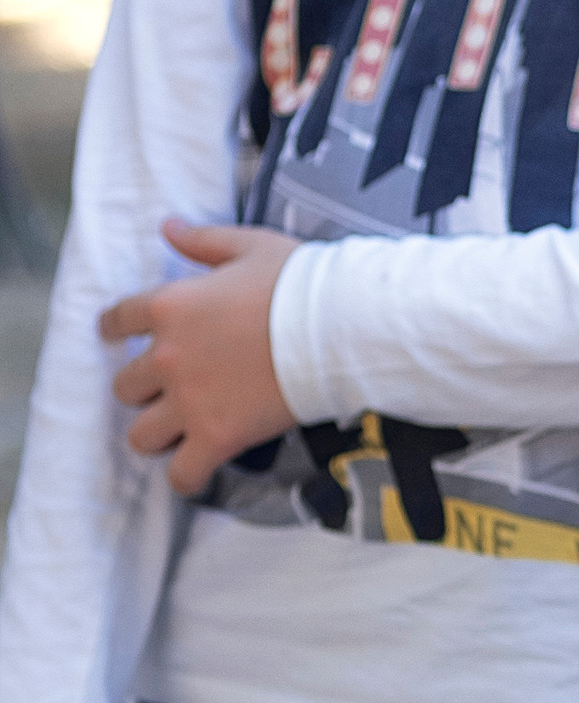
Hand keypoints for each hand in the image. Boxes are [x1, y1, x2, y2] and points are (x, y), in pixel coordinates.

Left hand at [100, 222, 296, 495]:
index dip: (115, 330)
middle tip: (172, 387)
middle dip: (144, 387)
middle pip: (125, 386)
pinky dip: (187, 476)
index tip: (120, 337)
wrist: (339, 328)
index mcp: (168, 306)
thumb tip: (168, 226)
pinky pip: (182, 474)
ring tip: (178, 431)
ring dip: (156, 433)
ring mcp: (190, 402)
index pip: (116, 321)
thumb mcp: (250, 246)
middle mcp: (167, 357)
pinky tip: (198, 470)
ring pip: (141, 435)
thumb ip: (203, 240)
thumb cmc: (300, 283)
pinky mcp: (217, 437)